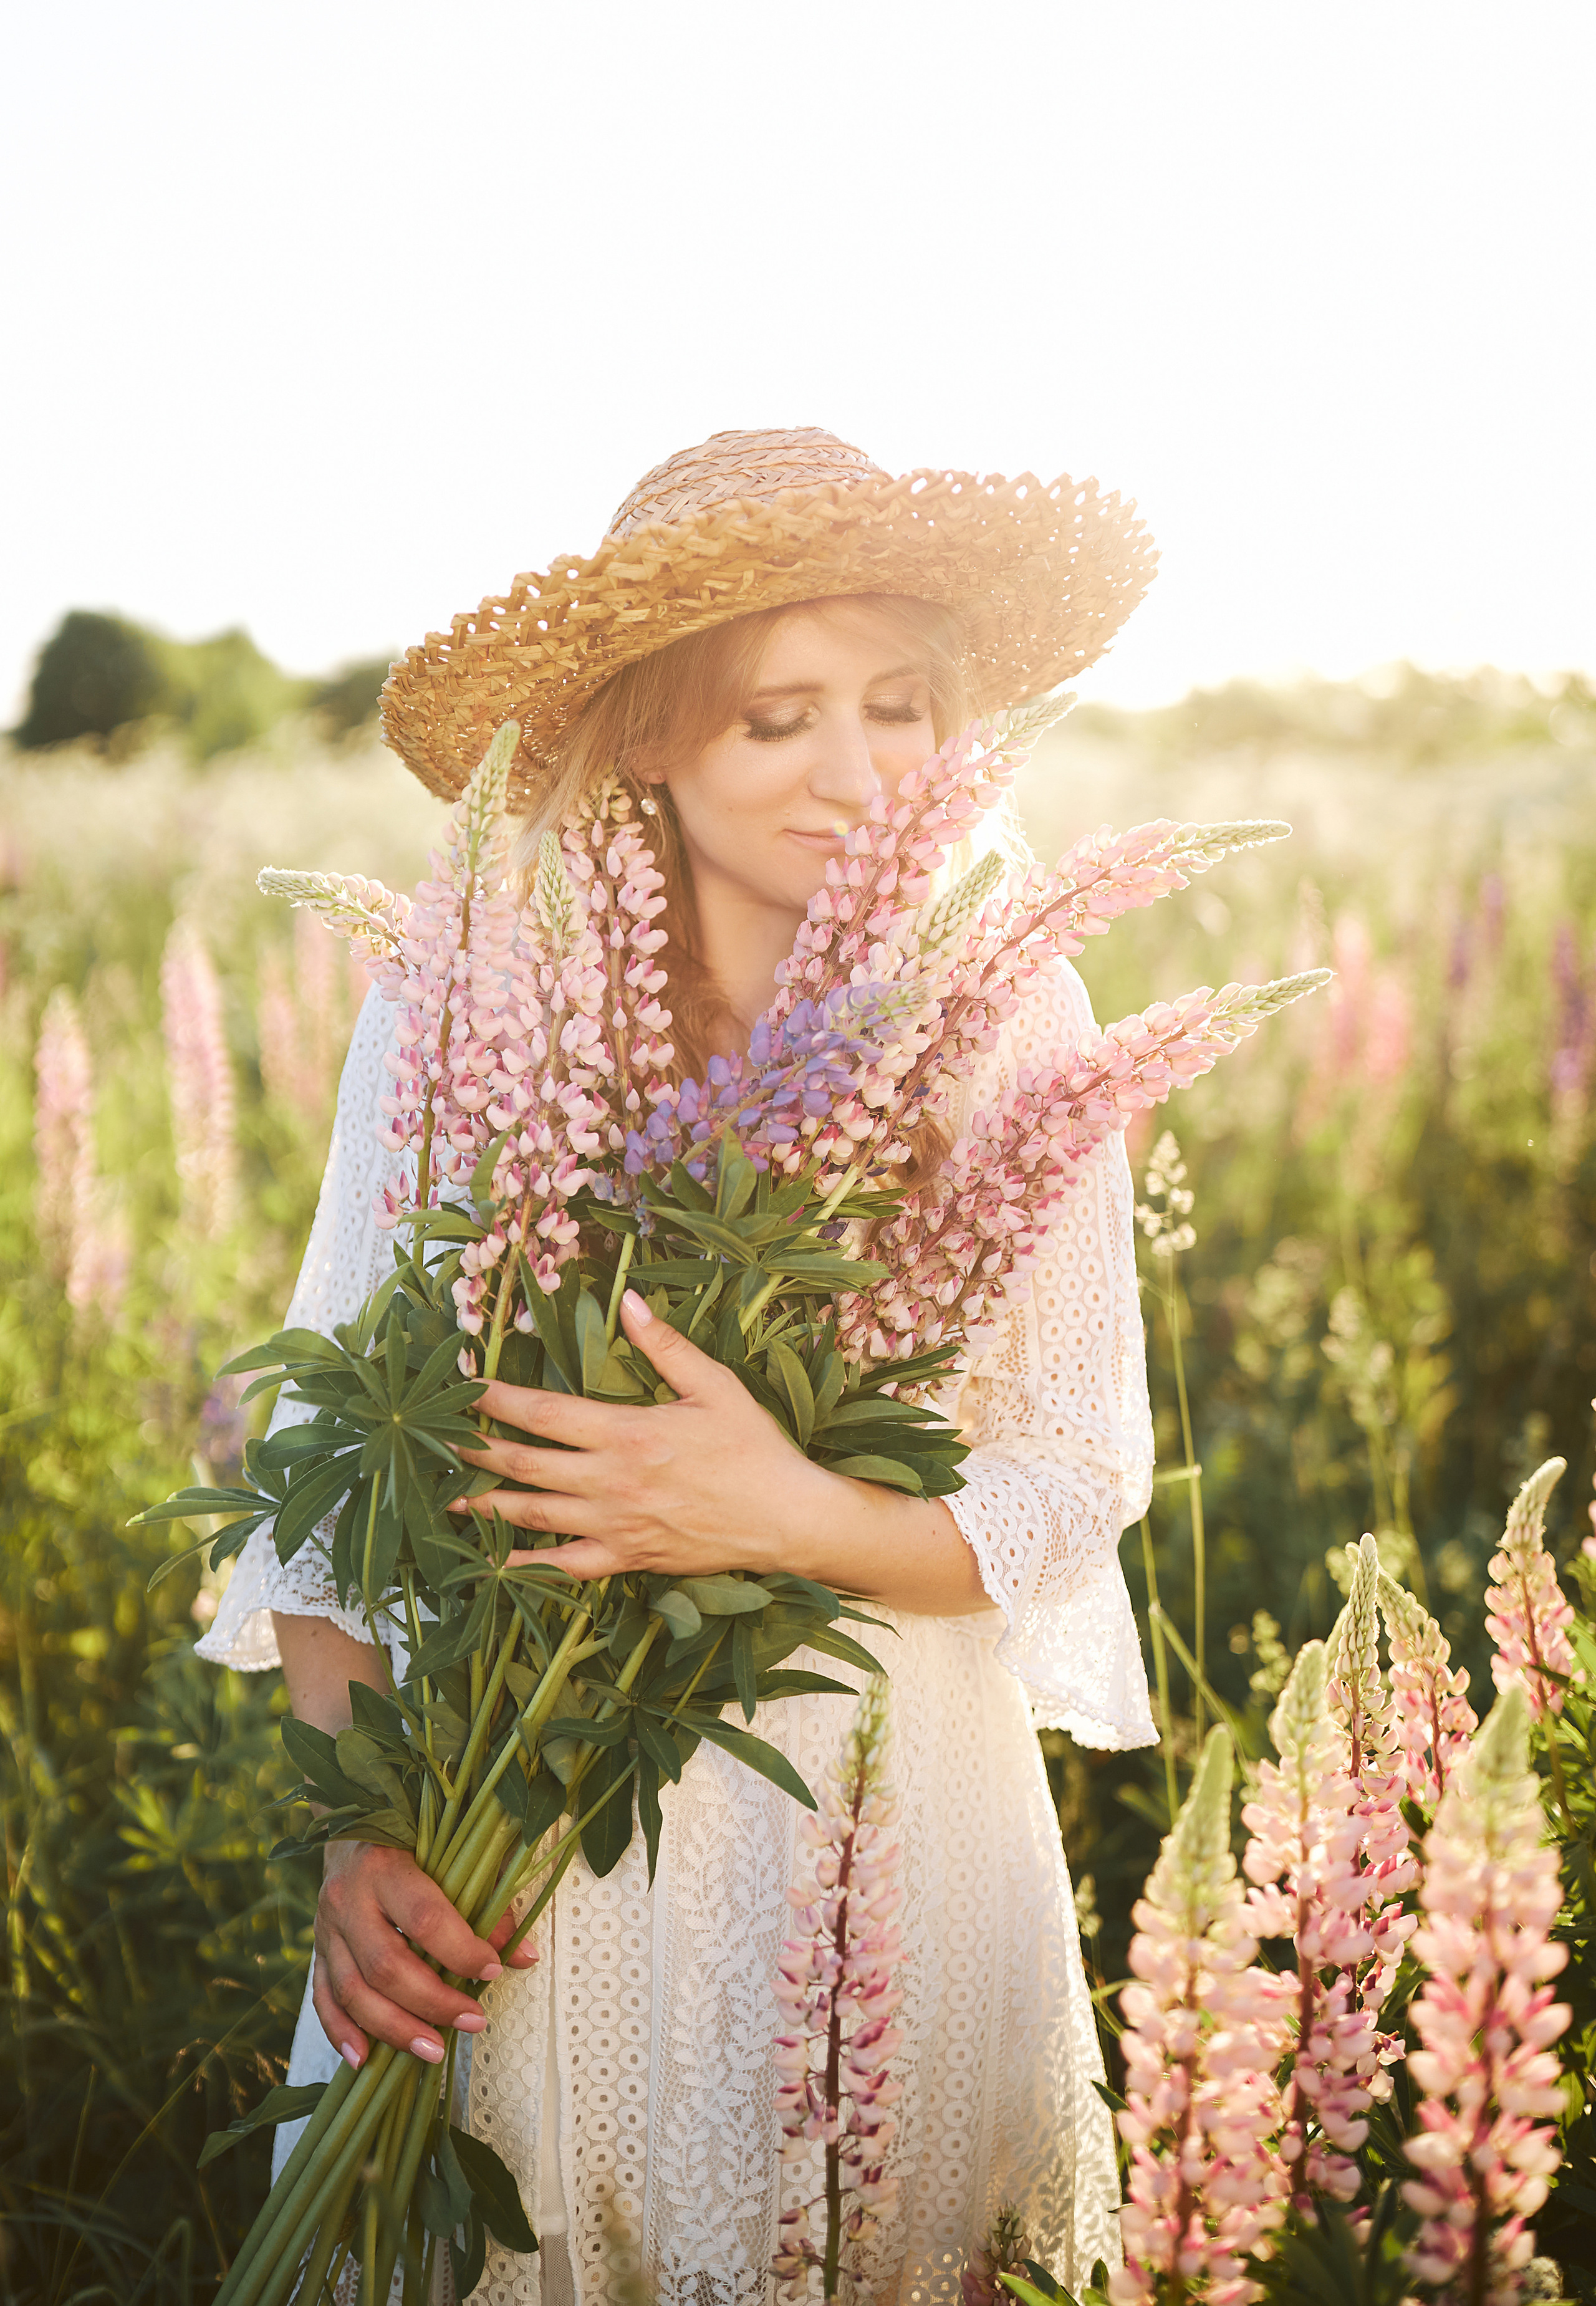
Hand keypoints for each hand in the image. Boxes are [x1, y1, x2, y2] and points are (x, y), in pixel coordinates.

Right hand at [312, 1839, 536, 2069]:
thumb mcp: (453, 1854)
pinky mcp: (315, 1949)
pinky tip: (364, 2059)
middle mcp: (348, 1897)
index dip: (462, 1951)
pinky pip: (323, 1999)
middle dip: (433, 2003)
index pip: (424, 1919)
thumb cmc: (415, 1839)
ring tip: (433, 2051)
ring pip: (353, 1991)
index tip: (494, 1970)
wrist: (352, 1825)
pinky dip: (341, 2033)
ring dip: (394, 2029)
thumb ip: (488, 1901)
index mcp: (386, 1865)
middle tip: (473, 2022)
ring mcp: (325, 1927)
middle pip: (386, 1966)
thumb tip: (524, 1955)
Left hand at [451, 1288, 831, 1581]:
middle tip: (433, 1441)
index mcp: (627, 1432)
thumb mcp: (715, 1386)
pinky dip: (526, 1565)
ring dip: (486, 1504)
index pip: (543, 1413)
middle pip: (525, 1464)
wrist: (787, 1520)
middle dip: (475, 1449)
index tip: (461, 1386)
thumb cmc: (754, 1448)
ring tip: (445, 1497)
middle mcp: (610, 1482)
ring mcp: (615, 1526)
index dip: (496, 1398)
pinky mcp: (627, 1559)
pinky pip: (566, 1566)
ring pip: (533, 1516)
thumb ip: (665, 1345)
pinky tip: (494, 1564)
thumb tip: (629, 1300)